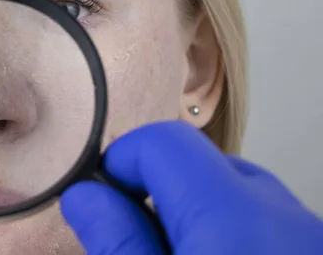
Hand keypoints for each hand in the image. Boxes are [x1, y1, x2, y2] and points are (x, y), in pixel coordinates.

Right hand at [60, 121, 322, 254]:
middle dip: (158, 194)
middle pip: (200, 164)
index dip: (123, 163)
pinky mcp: (316, 245)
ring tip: (178, 253)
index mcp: (237, 219)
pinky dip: (231, 232)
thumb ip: (119, 241)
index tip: (104, 200)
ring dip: (195, 215)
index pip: (164, 141)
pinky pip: (263, 217)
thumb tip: (85, 195)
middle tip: (138, 242)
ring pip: (232, 192)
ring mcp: (310, 232)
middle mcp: (285, 215)